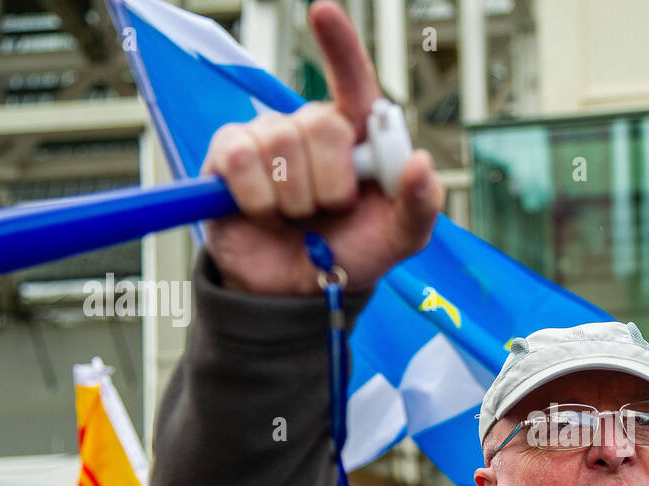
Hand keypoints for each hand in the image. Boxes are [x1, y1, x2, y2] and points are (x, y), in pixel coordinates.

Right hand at [201, 0, 444, 295]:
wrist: (297, 294)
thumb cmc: (349, 255)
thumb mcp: (399, 238)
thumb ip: (420, 205)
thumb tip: (421, 163)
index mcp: (358, 138)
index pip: (353, 81)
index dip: (339, 47)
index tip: (322, 13)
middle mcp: (312, 129)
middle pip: (322, 123)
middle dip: (332, 183)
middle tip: (330, 210)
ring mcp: (268, 138)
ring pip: (281, 143)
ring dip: (294, 199)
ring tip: (296, 218)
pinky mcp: (227, 157)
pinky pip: (241, 159)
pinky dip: (257, 199)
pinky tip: (263, 214)